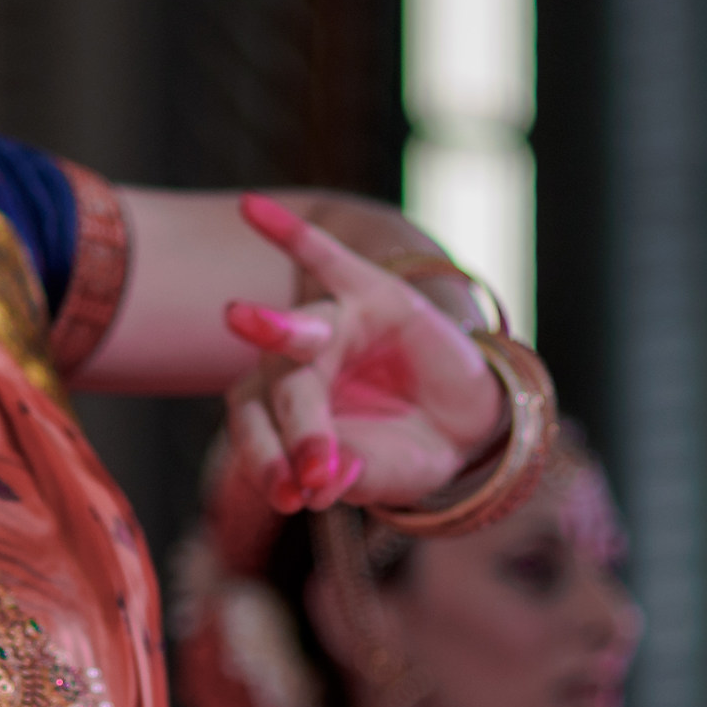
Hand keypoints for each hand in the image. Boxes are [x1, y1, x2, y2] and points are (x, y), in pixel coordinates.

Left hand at [223, 195, 507, 514]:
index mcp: (279, 418)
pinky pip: (321, 257)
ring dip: (275, 328)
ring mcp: (329, 329)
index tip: (291, 499)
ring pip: (300, 332)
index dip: (266, 465)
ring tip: (240, 317)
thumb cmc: (405, 451)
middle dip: (300, 431)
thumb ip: (353, 476)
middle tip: (318, 474)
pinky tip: (249, 206)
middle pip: (284, 392)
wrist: (466, 423)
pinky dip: (288, 233)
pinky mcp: (366, 291)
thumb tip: (324, 484)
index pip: (255, 437)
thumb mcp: (383, 474)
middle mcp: (294, 371)